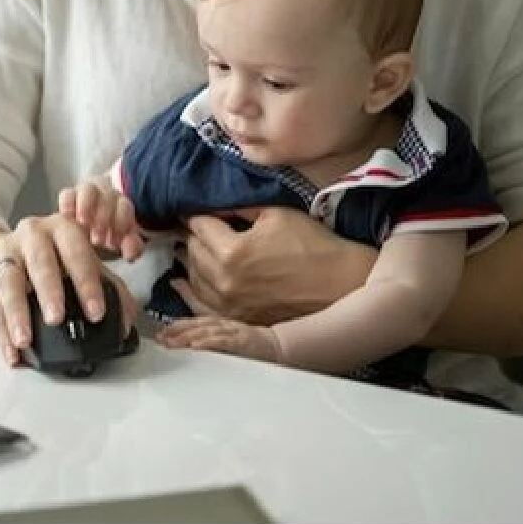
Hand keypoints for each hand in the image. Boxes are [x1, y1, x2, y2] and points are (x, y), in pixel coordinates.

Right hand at [0, 213, 138, 366]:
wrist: (12, 248)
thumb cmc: (56, 256)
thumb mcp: (83, 261)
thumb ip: (110, 287)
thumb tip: (128, 320)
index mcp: (64, 228)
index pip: (77, 251)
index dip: (87, 282)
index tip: (96, 312)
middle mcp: (33, 235)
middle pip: (40, 262)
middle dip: (49, 292)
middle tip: (56, 319)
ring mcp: (7, 253)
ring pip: (10, 282)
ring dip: (17, 313)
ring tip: (25, 340)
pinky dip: (2, 331)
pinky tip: (12, 352)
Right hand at [58, 179, 144, 261]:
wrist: (88, 229)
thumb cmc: (109, 235)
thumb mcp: (121, 242)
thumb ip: (131, 246)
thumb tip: (132, 253)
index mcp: (121, 204)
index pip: (124, 207)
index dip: (120, 223)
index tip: (114, 242)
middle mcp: (106, 194)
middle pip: (107, 195)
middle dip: (104, 216)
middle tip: (98, 238)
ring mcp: (86, 192)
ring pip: (87, 190)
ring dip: (86, 207)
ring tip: (83, 225)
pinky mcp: (68, 196)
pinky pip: (67, 194)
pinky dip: (68, 204)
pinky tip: (69, 218)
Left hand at [157, 316, 281, 363]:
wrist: (275, 346)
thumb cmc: (248, 344)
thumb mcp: (225, 337)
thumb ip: (208, 336)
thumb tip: (190, 342)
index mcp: (218, 323)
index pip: (193, 322)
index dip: (176, 326)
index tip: (160, 333)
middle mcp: (223, 324)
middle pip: (197, 325)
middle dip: (177, 331)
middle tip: (161, 337)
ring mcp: (232, 332)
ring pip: (207, 331)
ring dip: (189, 336)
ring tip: (174, 342)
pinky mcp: (242, 342)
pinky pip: (223, 341)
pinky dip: (209, 342)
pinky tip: (197, 346)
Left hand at [175, 206, 374, 324]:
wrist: (341, 285)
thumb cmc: (314, 246)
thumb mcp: (275, 213)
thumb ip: (238, 206)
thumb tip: (213, 203)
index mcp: (231, 252)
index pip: (198, 225)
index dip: (196, 213)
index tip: (194, 207)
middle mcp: (224, 282)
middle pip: (191, 250)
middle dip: (194, 234)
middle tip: (199, 225)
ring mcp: (229, 305)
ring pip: (193, 277)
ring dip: (191, 260)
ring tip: (192, 246)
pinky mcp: (237, 319)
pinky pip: (201, 306)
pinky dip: (188, 292)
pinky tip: (181, 282)